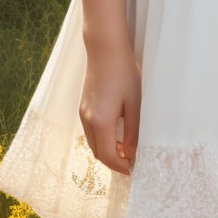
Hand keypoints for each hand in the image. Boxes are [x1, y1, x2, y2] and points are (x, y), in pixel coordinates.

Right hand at [79, 42, 140, 175]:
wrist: (105, 49)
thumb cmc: (123, 72)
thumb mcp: (134, 103)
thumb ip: (132, 131)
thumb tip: (130, 153)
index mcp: (101, 122)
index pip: (107, 156)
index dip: (120, 166)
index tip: (132, 168)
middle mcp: (88, 120)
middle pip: (97, 152)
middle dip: (113, 161)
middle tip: (130, 161)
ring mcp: (83, 113)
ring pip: (92, 143)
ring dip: (106, 150)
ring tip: (124, 149)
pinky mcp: (83, 106)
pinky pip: (90, 131)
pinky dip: (101, 139)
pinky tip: (114, 133)